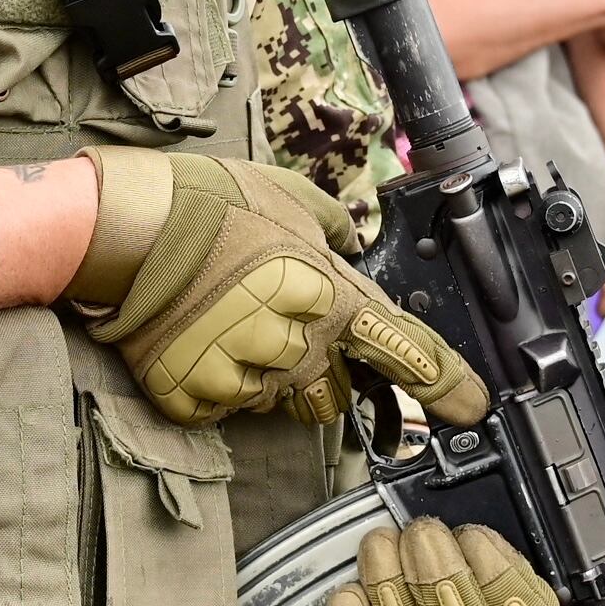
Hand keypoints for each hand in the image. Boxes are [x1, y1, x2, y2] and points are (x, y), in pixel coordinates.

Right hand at [66, 150, 485, 427]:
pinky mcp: (196, 398)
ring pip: (278, 402)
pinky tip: (199, 338)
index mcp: (331, 299)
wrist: (131, 227)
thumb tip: (352, 243)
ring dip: (266, 374)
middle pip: (334, 392)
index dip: (445, 384)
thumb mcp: (292, 197)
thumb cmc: (213, 205)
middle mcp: (297, 347)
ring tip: (229, 321)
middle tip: (276, 321)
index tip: (472, 408)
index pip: (404, 353)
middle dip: (318, 367)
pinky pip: (224, 406)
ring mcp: (245, 378)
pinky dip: (216, 382)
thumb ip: (337, 228)